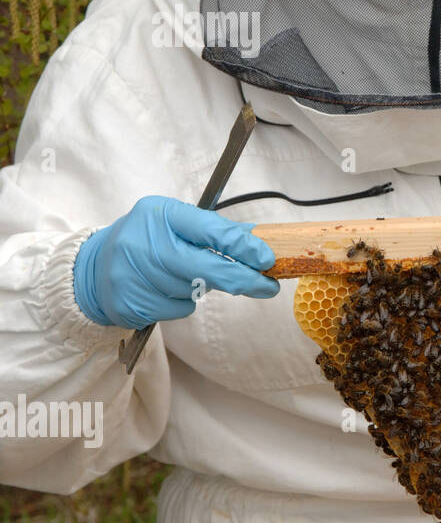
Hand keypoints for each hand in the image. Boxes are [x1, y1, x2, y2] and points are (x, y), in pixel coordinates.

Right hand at [73, 195, 279, 328]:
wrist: (92, 267)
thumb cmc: (146, 239)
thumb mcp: (175, 222)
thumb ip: (214, 230)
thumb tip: (259, 241)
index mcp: (160, 214)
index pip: (210, 230)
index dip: (243, 247)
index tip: (266, 259)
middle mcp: (144, 243)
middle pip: (207, 268)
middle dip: (242, 279)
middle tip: (267, 286)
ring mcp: (133, 275)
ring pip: (194, 290)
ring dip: (202, 287)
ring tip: (181, 274)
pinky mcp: (131, 303)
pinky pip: (178, 308)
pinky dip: (181, 302)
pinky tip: (164, 289)